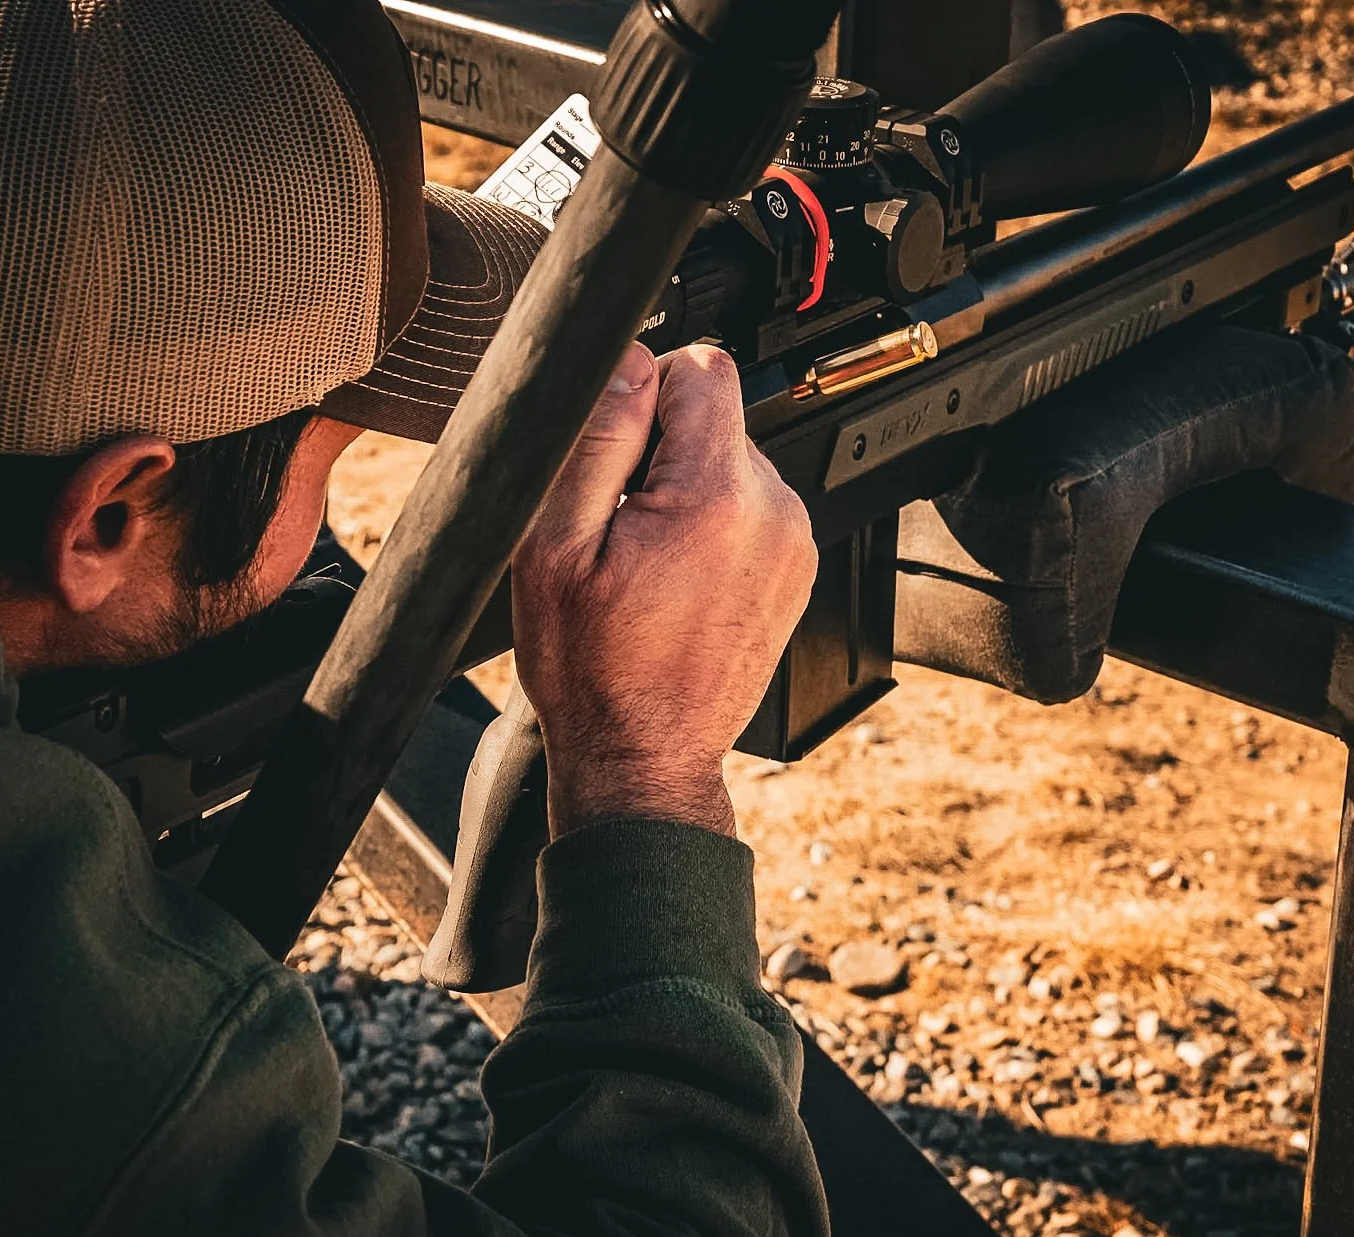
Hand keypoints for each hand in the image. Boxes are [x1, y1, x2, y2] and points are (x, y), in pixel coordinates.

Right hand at [512, 342, 816, 837]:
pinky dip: (711, 528)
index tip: (616, 444)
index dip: (648, 388)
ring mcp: (794, 544)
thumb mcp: (556, 545)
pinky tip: (674, 581)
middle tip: (618, 524)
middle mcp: (774, 513)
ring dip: (685, 491)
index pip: (703, 368)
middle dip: (661, 450)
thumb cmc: (592, 670)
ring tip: (645, 562)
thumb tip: (626, 362)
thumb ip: (598, 438)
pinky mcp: (796, 571)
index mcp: (716, 497)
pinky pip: (750, 510)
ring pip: (731, 464)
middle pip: (717, 418)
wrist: (642, 757)